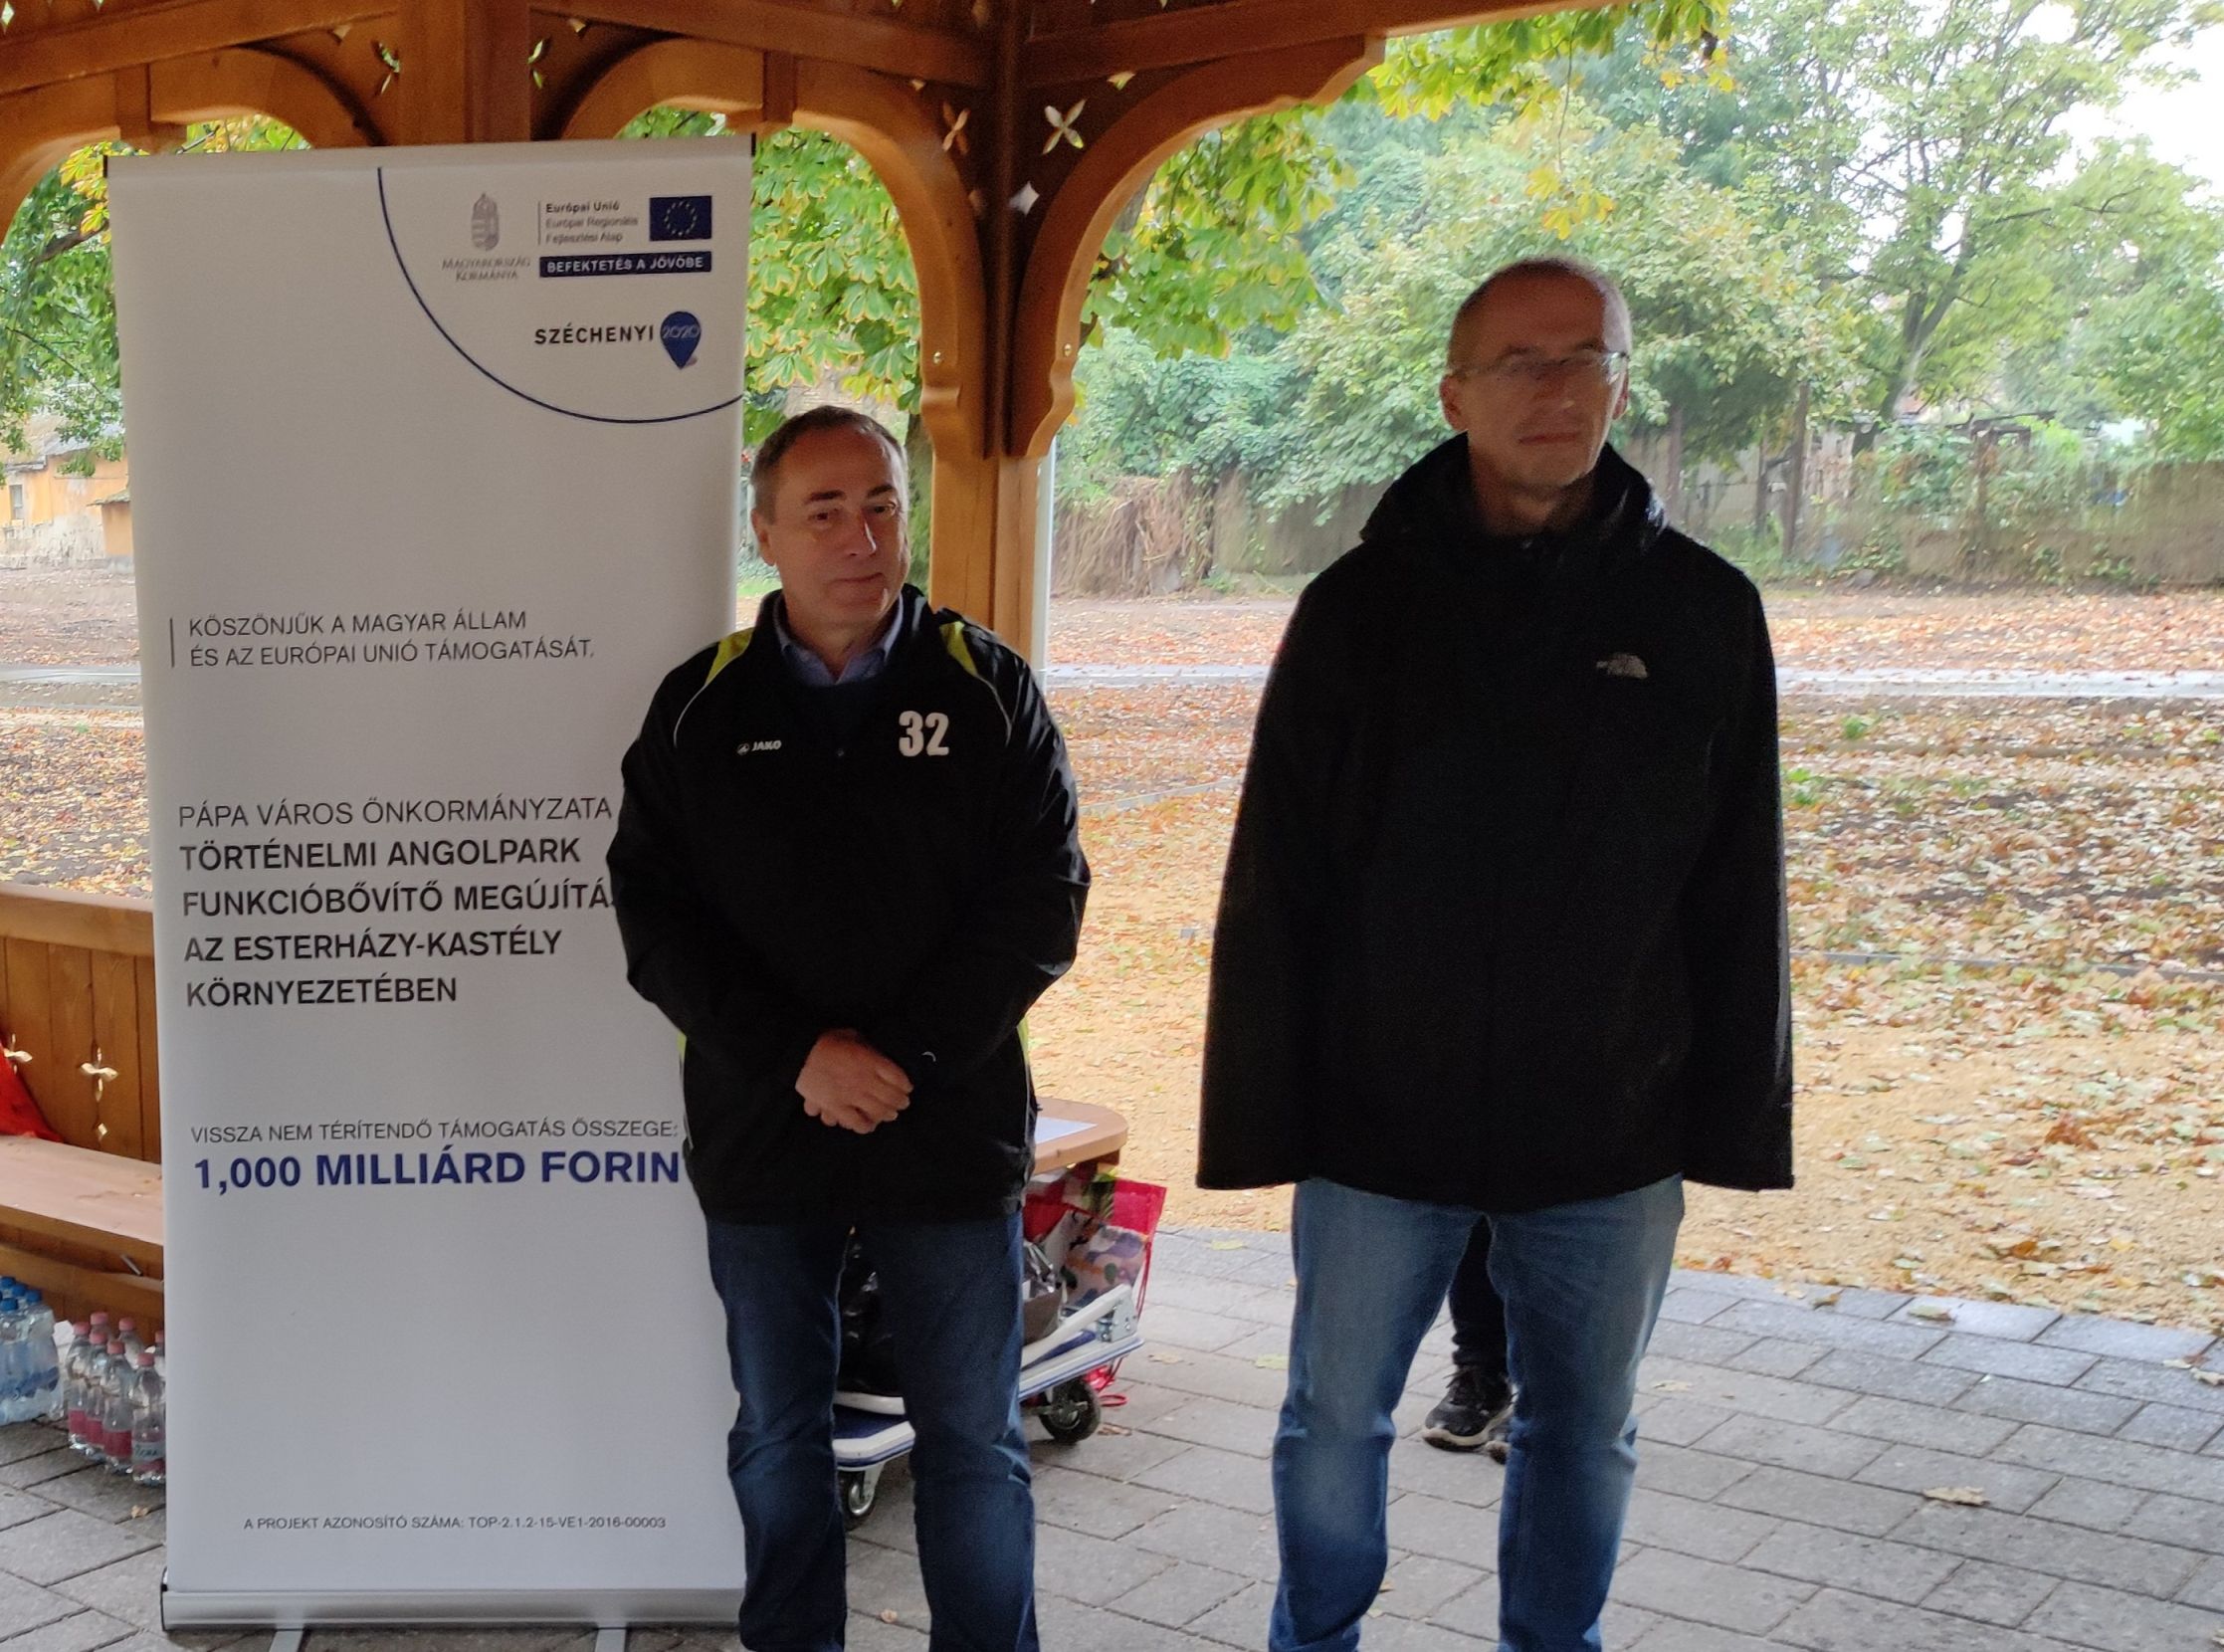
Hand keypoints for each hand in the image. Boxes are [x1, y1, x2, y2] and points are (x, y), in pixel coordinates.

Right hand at [797, 1030, 911, 1134]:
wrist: (800, 1053)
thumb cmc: (827, 1041)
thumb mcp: (853, 1035)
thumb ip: (868, 1047)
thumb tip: (878, 1054)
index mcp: (871, 1060)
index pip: (899, 1078)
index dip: (906, 1085)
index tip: (907, 1088)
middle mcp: (865, 1080)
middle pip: (891, 1097)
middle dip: (900, 1102)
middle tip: (902, 1104)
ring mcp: (851, 1095)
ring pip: (877, 1112)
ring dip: (886, 1115)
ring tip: (888, 1115)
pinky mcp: (836, 1107)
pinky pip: (855, 1122)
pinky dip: (864, 1125)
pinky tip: (868, 1125)